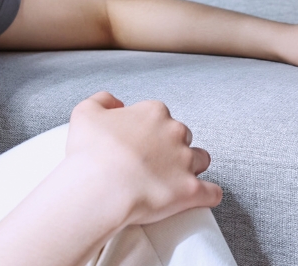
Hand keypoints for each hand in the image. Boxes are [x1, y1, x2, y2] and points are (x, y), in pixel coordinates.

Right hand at [64, 92, 221, 228]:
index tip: (138, 144)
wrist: (99, 189)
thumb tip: (116, 103)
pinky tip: (200, 197)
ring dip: (191, 168)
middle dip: (171, 148)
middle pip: (182, 137)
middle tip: (151, 164)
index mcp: (153, 113)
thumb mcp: (85, 113)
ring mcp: (186, 161)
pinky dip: (207, 195)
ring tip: (172, 181)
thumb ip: (102, 100)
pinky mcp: (191, 190)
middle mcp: (175, 132)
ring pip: (201, 160)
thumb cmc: (90, 153)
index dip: (149, 131)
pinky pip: (211, 192)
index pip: (160, 116)